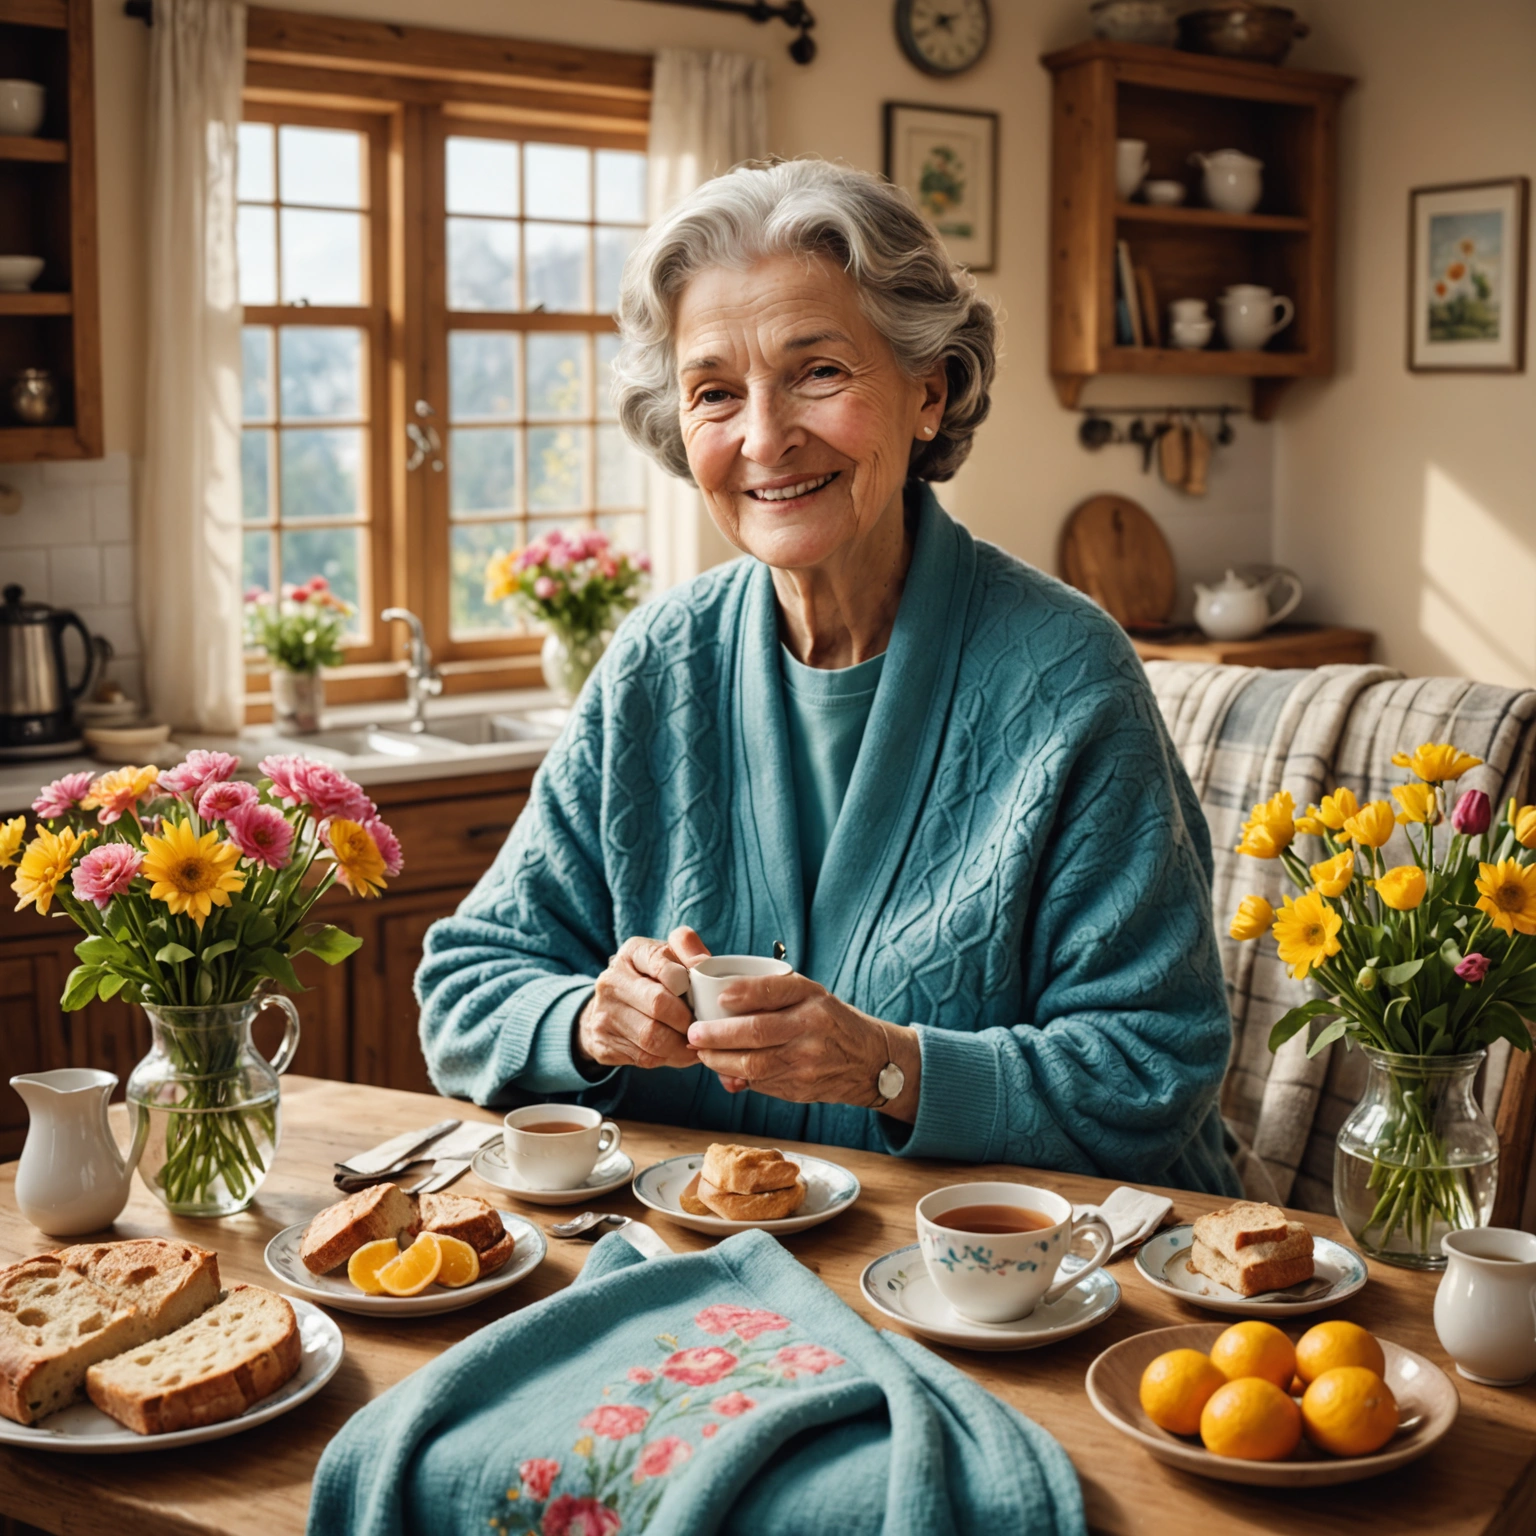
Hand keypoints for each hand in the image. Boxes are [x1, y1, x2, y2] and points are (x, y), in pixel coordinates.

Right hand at [576, 928, 710, 1069]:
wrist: (615, 1007)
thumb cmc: (656, 980)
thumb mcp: (672, 957)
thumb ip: (689, 950)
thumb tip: (702, 962)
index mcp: (632, 952)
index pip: (661, 961)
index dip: (686, 980)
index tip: (701, 993)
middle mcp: (611, 980)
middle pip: (658, 1003)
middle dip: (687, 1019)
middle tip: (703, 1025)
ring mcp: (603, 1012)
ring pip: (651, 1037)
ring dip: (681, 1044)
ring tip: (696, 1041)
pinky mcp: (602, 1042)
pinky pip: (643, 1057)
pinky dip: (669, 1058)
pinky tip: (679, 1052)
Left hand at [686, 972, 920, 1120]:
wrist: (868, 1060)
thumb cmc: (828, 1019)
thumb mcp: (809, 994)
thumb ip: (770, 993)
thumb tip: (722, 1000)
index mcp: (812, 998)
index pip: (774, 991)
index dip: (744, 993)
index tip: (719, 996)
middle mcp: (811, 1028)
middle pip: (757, 1033)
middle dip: (718, 1035)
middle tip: (694, 1033)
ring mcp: (807, 1061)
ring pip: (754, 1064)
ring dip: (720, 1061)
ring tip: (702, 1053)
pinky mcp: (801, 1088)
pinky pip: (761, 1083)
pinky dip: (738, 1077)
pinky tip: (725, 1069)